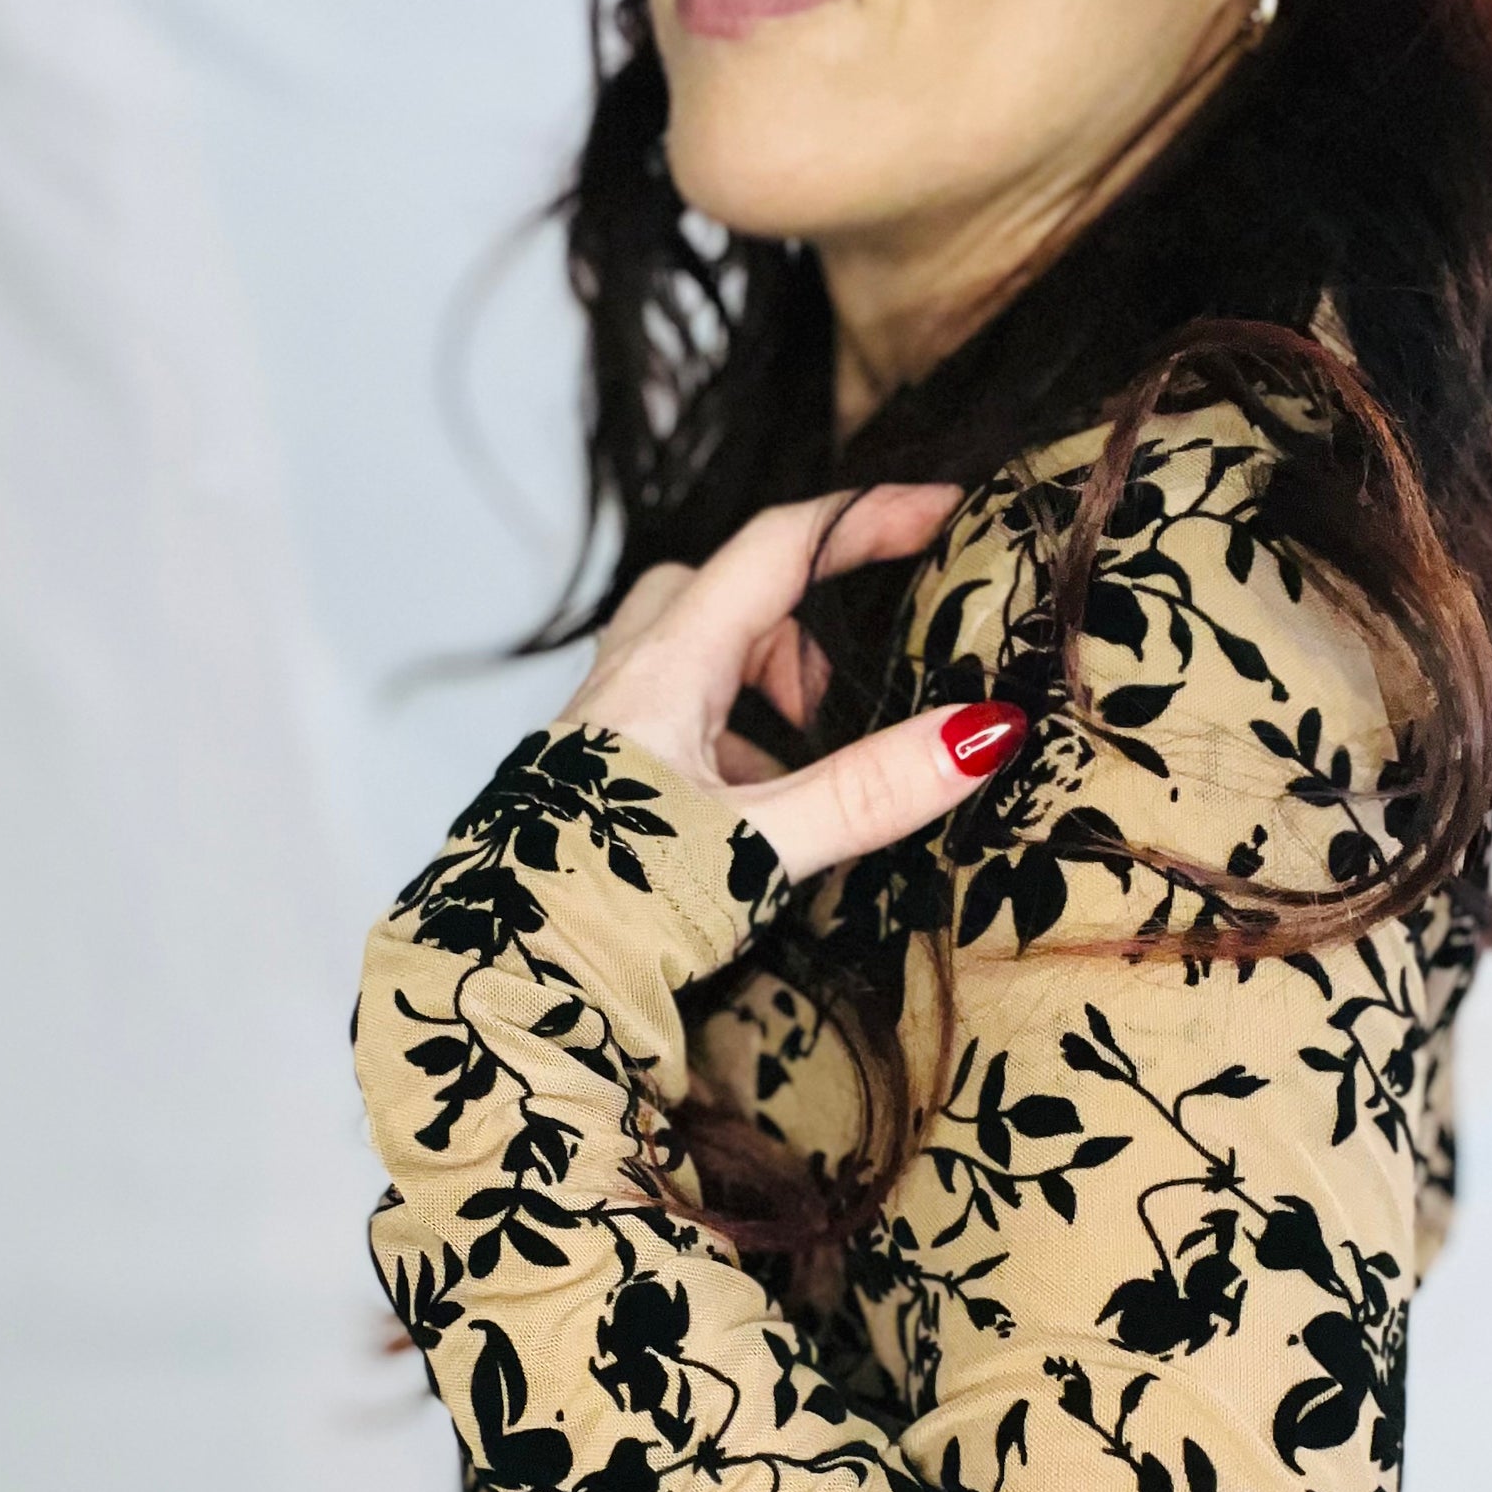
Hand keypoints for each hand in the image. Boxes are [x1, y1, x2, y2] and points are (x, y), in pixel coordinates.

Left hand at [558, 487, 1029, 885]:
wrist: (508, 978)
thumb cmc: (614, 904)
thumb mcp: (759, 845)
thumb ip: (866, 791)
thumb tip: (983, 733)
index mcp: (666, 668)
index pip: (778, 546)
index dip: (864, 520)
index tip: (943, 512)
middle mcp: (624, 684)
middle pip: (722, 598)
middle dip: (796, 627)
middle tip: (841, 704)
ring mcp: (601, 735)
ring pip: (693, 665)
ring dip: (758, 699)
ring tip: (806, 776)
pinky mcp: (591, 787)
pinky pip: (672, 731)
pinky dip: (727, 750)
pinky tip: (751, 823)